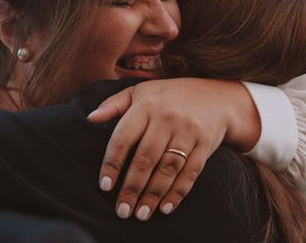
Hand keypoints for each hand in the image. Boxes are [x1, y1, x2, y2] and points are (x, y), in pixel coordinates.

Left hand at [87, 78, 259, 220]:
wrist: (215, 96)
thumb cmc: (169, 96)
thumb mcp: (140, 91)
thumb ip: (114, 104)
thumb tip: (90, 118)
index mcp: (146, 105)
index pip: (124, 137)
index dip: (112, 164)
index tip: (104, 186)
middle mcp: (167, 117)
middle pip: (146, 158)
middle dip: (132, 187)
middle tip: (122, 210)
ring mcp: (188, 130)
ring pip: (167, 168)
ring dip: (153, 194)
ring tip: (141, 213)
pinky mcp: (205, 143)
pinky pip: (190, 172)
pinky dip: (178, 192)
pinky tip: (165, 207)